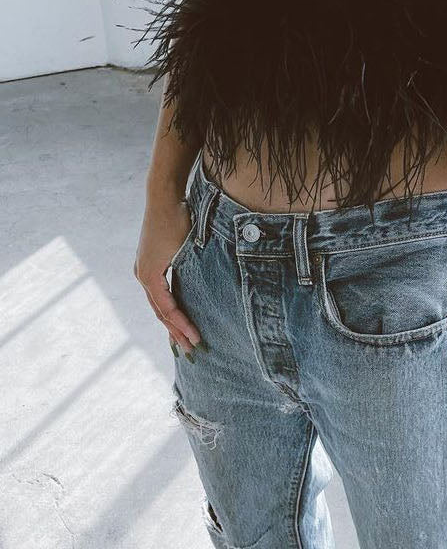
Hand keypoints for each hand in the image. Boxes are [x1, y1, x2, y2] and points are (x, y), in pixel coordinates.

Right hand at [134, 195, 202, 354]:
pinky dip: (167, 308)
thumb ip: (189, 274)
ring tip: (182, 341)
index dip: (182, 326)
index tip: (197, 339)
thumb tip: (203, 299)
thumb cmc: (177, 220)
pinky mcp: (149, 264)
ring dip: (170, 323)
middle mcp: (142, 275)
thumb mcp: (186, 249)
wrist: (164, 197)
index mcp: (149, 276)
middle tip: (192, 351)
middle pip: (160, 312)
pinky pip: (158, 293)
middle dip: (175, 332)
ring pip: (158, 304)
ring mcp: (143, 269)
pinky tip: (175, 317)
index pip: (167, 310)